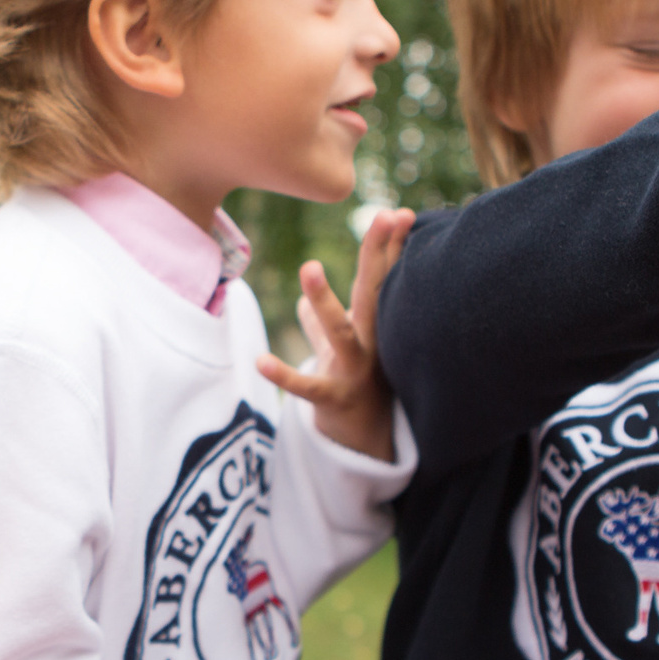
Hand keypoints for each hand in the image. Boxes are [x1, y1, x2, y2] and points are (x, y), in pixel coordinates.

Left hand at [257, 206, 414, 462]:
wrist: (367, 447)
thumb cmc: (356, 387)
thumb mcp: (340, 352)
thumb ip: (321, 325)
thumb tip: (301, 301)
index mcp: (376, 327)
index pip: (383, 280)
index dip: (389, 246)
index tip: (397, 212)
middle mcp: (373, 344)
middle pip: (376, 293)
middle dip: (380, 255)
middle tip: (385, 216)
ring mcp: (355, 372)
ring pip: (341, 332)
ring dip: (325, 301)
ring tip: (309, 267)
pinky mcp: (333, 399)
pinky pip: (308, 387)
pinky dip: (285, 376)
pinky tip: (262, 361)